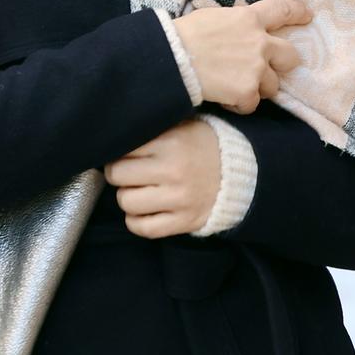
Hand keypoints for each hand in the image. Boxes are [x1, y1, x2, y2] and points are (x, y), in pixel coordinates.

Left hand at [104, 119, 221, 237]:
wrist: (239, 173)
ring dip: (128, 197)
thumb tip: (115, 138)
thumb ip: (152, 129)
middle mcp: (174, 170)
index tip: (126, 155)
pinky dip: (137, 221)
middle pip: (118, 175)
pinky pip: (143, 228)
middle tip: (130, 172)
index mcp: (172, 141)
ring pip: (126, 202)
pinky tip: (145, 210)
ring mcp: (180, 198)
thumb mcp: (181, 127)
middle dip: (119, 174)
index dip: (119, 152)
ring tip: (139, 190)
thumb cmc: (201, 147)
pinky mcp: (184, 221)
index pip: (122, 149)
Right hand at [172, 0, 310, 113]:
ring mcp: (257, 68)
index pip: (281, 11)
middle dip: (283, 64)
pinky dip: (239, 105)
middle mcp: (260, 42)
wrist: (173, 57)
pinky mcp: (248, 91)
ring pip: (272, 86)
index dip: (297, 13)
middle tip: (267, 70)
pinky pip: (251, 105)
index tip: (308, 16)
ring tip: (233, 87)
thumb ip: (235, 26)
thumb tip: (237, 36)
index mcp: (249, 19)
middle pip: (290, 56)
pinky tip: (223, 98)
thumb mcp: (214, 18)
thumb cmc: (185, 35)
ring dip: (256, 88)